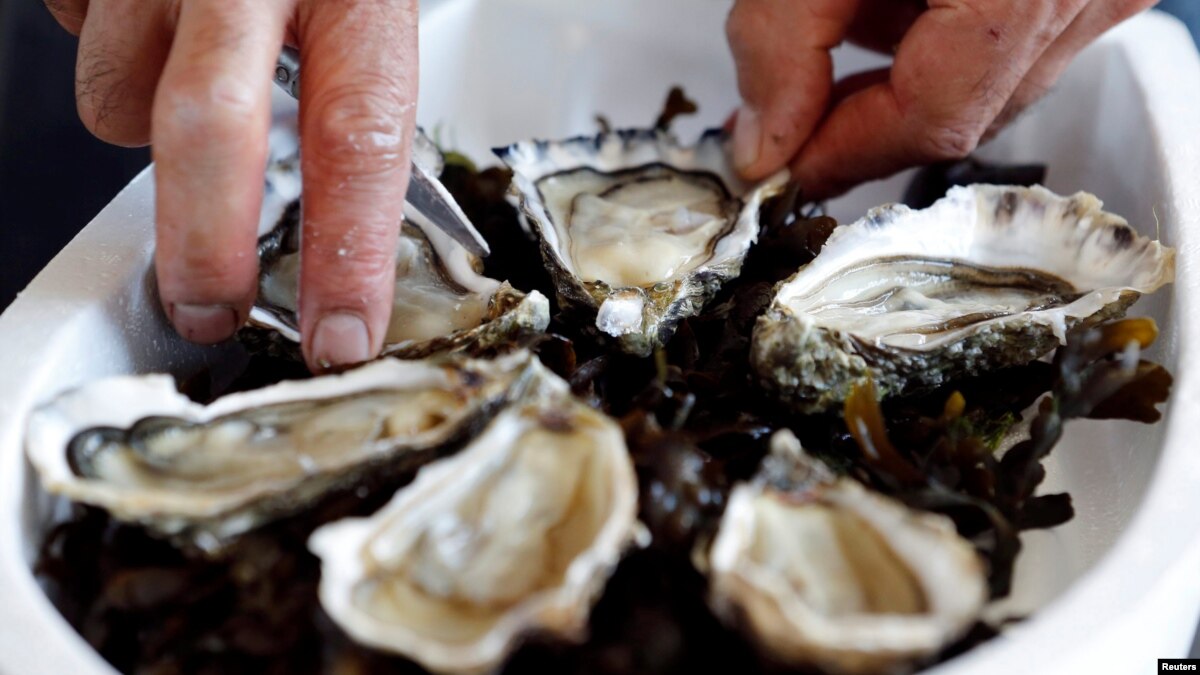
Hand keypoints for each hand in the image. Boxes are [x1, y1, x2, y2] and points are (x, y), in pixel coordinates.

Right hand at [45, 0, 417, 370]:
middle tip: (209, 306)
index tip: (340, 329)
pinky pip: (82, 38)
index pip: (359, 137)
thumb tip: (352, 214)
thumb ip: (352, 84)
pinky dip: (116, 52)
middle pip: (207, 131)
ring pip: (118, 97)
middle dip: (202, 242)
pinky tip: (155, 21)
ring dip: (146, 120)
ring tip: (188, 72)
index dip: (347, 249)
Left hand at [726, 0, 1155, 198]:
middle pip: (962, 109)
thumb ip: (783, 42)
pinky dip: (935, 26)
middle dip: (860, 115)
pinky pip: (1010, 33)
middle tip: (783, 109)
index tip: (776, 165)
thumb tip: (768, 137)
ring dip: (896, 66)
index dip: (841, 153)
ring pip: (984, 78)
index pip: (932, 116)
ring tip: (835, 19)